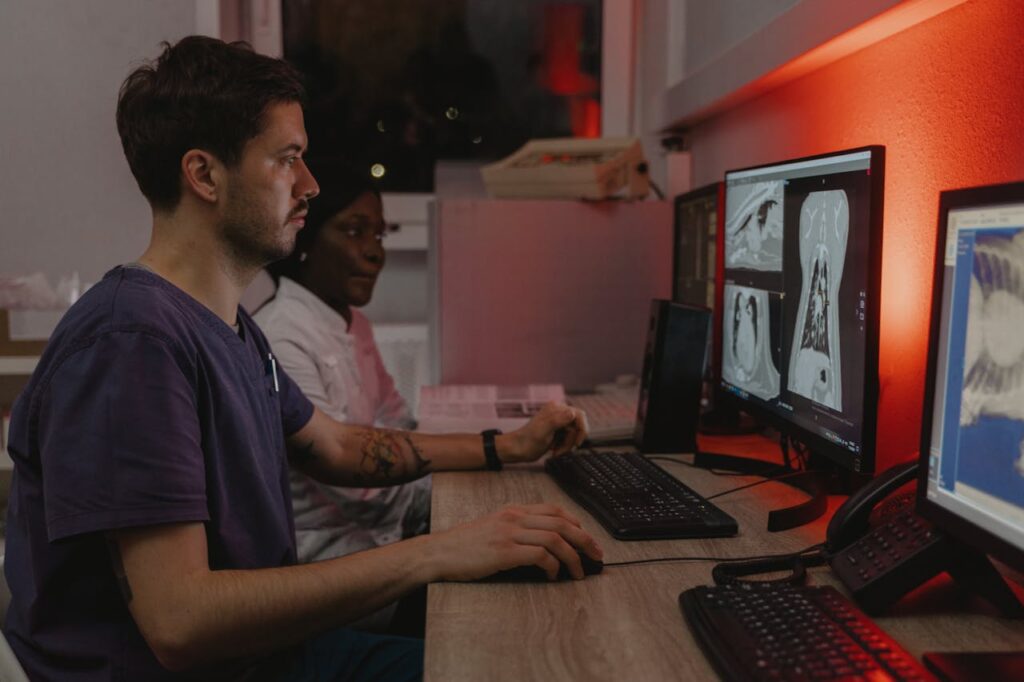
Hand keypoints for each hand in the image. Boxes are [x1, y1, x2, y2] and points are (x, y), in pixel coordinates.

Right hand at [426, 503, 602, 581]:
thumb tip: (544, 543)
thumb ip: (516, 528)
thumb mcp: (493, 527)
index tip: (587, 538)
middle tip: (597, 555)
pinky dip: (553, 566)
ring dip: (573, 557)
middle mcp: (514, 517)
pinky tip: (553, 576)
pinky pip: (540, 555)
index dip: (576, 523)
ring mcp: (509, 533)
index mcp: (513, 510)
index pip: (554, 510)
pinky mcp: (504, 552)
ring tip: (579, 572)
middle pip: (562, 523)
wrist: (439, 552)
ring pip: (555, 538)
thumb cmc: (465, 545)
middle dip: (585, 540)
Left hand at [500, 402, 586, 463]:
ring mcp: (558, 422)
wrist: (517, 449)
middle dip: (571, 441)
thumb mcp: (544, 431)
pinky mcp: (556, 431)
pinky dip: (564, 447)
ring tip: (555, 451)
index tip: (577, 443)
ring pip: (573, 435)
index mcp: (556, 409)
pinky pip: (568, 439)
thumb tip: (572, 412)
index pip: (579, 415)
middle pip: (577, 427)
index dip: (582, 430)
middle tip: (562, 450)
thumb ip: (558, 420)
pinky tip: (554, 450)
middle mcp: (558, 413)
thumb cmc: (528, 441)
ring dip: (567, 446)